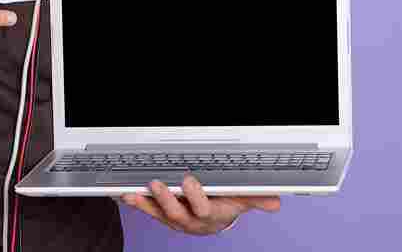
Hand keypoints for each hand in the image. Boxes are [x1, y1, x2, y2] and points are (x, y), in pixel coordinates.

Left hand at [120, 175, 279, 234]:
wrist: (214, 221)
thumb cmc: (227, 205)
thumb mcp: (244, 201)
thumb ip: (257, 198)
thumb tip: (275, 201)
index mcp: (212, 215)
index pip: (204, 209)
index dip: (195, 196)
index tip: (189, 180)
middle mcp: (192, 220)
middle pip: (178, 214)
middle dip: (167, 199)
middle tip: (158, 184)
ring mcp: (177, 219)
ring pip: (160, 214)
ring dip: (147, 203)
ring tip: (134, 192)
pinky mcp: (164, 216)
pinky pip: (149, 211)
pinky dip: (138, 203)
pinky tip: (126, 195)